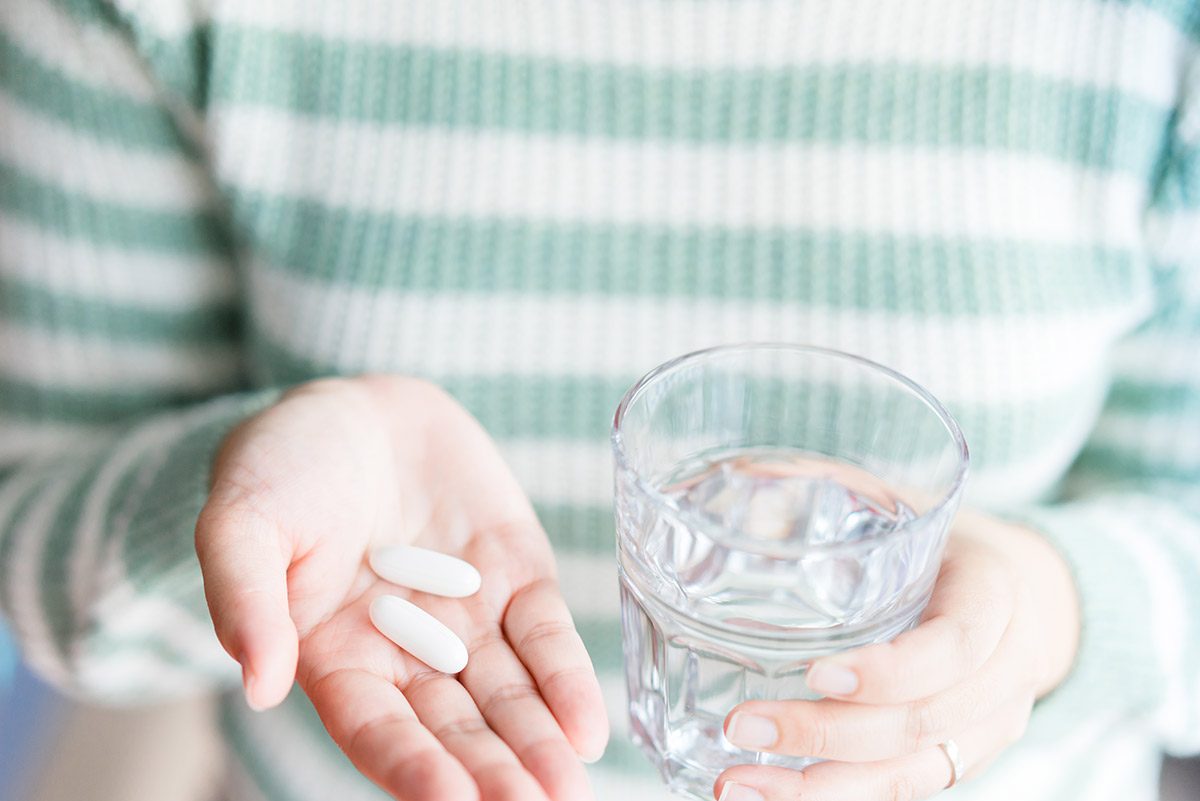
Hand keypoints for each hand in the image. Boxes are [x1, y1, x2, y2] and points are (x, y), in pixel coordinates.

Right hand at [195, 376, 608, 800]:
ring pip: (507, 695)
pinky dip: (567, 678)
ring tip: (568, 787)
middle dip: (493, 774)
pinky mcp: (514, 577)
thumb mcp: (240, 523)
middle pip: (454, 729)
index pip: (377, 730)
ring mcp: (468, 620)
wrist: (354, 407)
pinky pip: (544, 635)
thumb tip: (259, 682)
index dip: (412, 767)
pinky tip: (588, 727)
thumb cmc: (280, 468)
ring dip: (538, 742)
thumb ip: (244, 601)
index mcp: (336, 658)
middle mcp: (408, 655)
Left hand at [714, 510, 1080, 800]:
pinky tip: (767, 797)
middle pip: (922, 723)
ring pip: (909, 775)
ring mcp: (989, 725)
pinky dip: (835, 799)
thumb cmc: (941, 538)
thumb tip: (739, 487)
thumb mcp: (904, 502)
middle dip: (826, 735)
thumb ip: (830, 490)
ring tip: (735, 786)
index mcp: (995, 595)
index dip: (891, 670)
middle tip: (742, 725)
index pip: (956, 646)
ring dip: (819, 792)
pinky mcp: (960, 758)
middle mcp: (1005, 672)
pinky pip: (902, 789)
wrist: (1018, 591)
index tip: (816, 671)